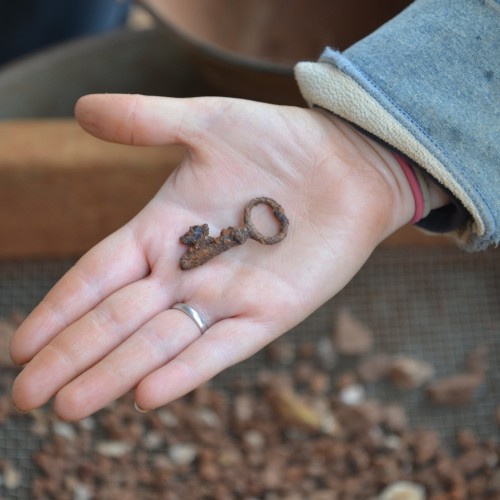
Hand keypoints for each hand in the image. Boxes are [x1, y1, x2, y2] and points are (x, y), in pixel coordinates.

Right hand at [11, 94, 413, 419]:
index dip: (59, 310)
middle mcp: (187, 271)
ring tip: (70, 407)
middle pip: (117, 320)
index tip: (20, 346)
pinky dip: (188, 370)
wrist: (348, 163)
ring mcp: (227, 296)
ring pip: (161, 343)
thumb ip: (147, 121)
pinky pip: (222, 348)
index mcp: (163, 230)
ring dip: (116, 373)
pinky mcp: (271, 313)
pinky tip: (147, 395)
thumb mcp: (208, 123)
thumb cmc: (280, 141)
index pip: (96, 277)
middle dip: (72, 356)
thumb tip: (80, 108)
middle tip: (26, 398)